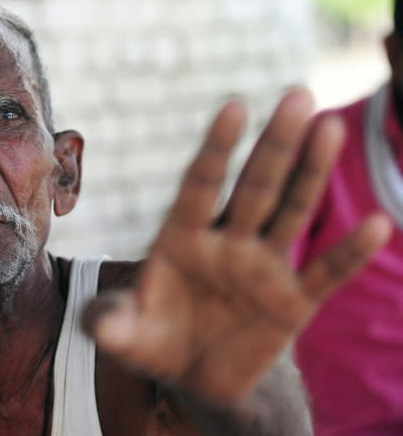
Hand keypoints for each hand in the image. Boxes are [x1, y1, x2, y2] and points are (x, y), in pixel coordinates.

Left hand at [87, 88, 390, 403]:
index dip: (217, 148)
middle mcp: (225, 242)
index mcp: (181, 237)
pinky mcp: (291, 302)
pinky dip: (347, 253)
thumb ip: (110, 322)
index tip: (235, 106)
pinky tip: (377, 223)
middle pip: (253, 186)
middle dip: (274, 145)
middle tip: (298, 95)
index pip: (201, 185)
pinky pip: (325, 274)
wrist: (195, 375)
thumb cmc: (154, 341)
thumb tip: (96, 324)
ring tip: (330, 127)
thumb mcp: (126, 334)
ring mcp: (261, 268)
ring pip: (290, 212)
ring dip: (311, 173)